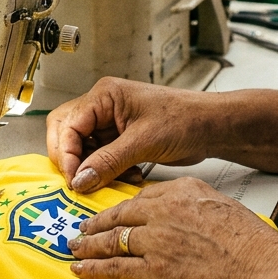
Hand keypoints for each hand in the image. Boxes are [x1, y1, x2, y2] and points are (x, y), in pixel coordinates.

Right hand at [46, 77, 213, 192]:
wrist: (212, 127)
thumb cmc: (185, 119)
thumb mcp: (143, 142)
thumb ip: (108, 161)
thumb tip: (79, 180)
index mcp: (104, 96)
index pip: (68, 124)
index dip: (66, 154)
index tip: (73, 179)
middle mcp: (103, 106)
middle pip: (66, 132)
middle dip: (70, 159)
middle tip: (78, 182)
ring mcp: (110, 122)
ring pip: (82, 147)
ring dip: (90, 168)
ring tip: (105, 181)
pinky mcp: (120, 138)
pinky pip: (99, 156)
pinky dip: (105, 171)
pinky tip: (123, 177)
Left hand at [68, 178, 277, 278]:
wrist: (261, 273)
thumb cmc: (252, 245)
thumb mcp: (221, 206)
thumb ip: (195, 205)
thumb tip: (183, 214)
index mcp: (180, 193)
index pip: (141, 197)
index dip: (122, 208)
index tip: (112, 214)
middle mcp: (162, 213)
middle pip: (119, 216)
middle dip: (96, 223)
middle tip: (81, 227)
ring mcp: (154, 243)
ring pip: (110, 240)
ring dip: (88, 245)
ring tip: (74, 248)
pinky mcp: (152, 273)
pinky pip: (113, 269)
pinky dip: (93, 270)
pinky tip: (80, 270)